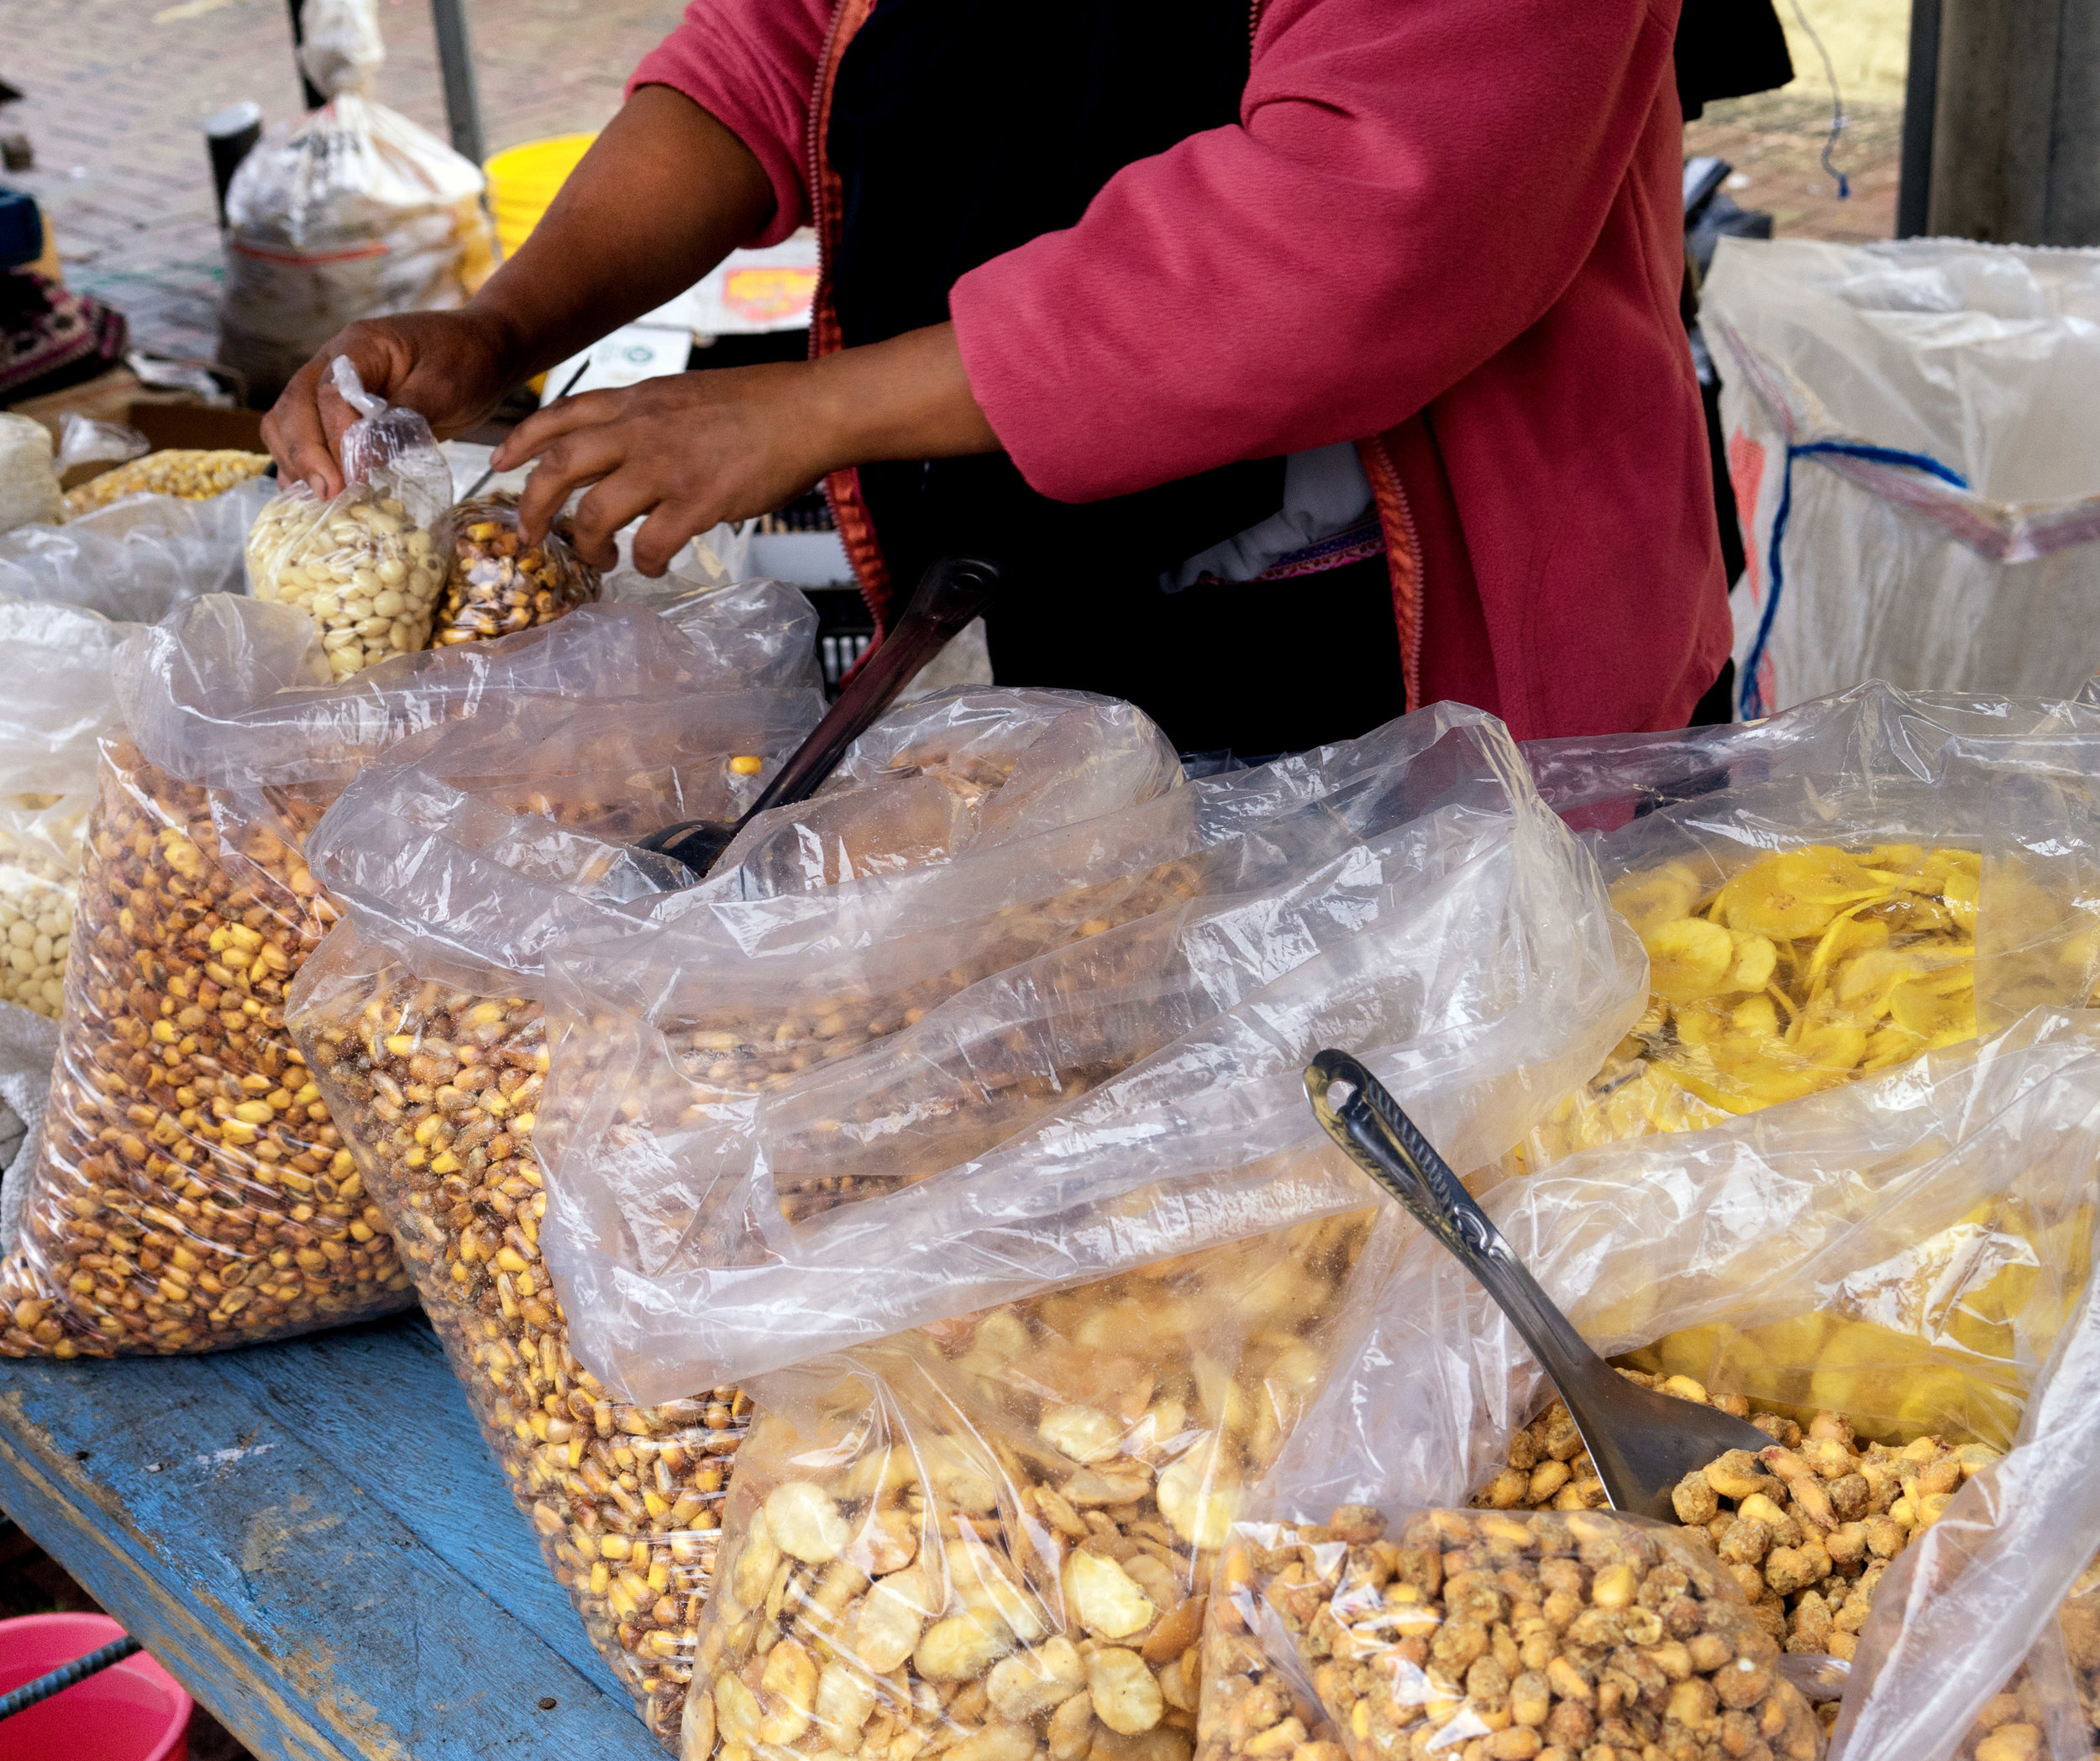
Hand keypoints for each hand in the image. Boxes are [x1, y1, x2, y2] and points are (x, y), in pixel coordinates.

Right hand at [261, 308, 524, 498]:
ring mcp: (331, 386)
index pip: (329, 392)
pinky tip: (310, 493)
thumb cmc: (468, 361)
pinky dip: (302, 463)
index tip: (352, 476)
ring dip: (295, 460)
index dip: (336, 437)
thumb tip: (363, 462)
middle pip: (294, 405)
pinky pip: (306, 434)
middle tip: (327, 494)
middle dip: (305, 453)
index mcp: (360, 346)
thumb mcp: (445, 387)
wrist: (483, 349)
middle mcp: (334, 362)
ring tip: (316, 499)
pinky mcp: (340, 411)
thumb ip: (405, 419)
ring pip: (288, 420)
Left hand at [495, 362, 836, 575]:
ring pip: (594, 512)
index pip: (559, 415)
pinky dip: (643, 562)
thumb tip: (631, 459)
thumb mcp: (685, 394)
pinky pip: (650, 543)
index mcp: (636, 400)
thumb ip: (649, 420)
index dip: (522, 441)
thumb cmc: (759, 405)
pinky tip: (652, 564)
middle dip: (533, 506)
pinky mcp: (698, 501)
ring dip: (586, 544)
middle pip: (560, 466)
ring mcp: (666, 465)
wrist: (808, 410)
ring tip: (598, 558)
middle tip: (529, 535)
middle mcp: (640, 428)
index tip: (499, 463)